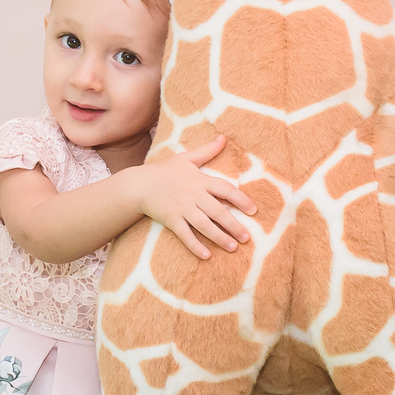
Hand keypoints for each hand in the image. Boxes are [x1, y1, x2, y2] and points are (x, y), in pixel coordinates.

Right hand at [137, 136, 257, 259]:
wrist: (140, 184)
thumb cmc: (165, 171)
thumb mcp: (187, 158)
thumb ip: (207, 151)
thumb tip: (223, 138)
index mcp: (200, 181)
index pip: (225, 190)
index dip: (241, 200)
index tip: (254, 211)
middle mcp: (194, 196)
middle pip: (218, 211)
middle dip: (233, 225)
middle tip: (247, 238)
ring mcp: (182, 209)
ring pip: (204, 225)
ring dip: (219, 238)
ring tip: (233, 248)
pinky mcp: (171, 220)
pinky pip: (185, 235)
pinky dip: (195, 246)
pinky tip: (207, 256)